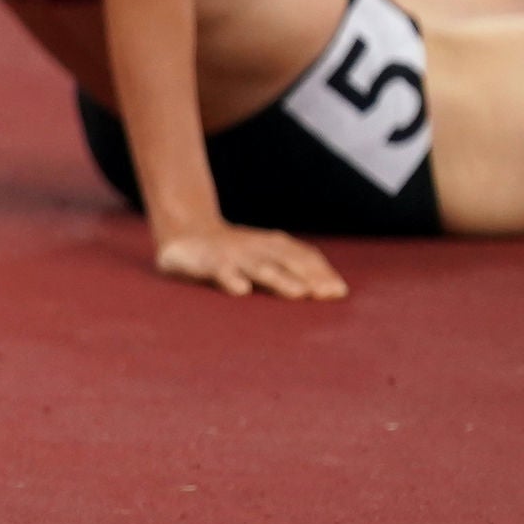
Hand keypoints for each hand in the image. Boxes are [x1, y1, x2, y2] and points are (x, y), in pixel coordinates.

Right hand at [153, 223, 347, 300]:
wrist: (183, 229)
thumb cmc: (232, 252)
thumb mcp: (263, 255)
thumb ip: (291, 269)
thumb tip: (336, 289)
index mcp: (272, 246)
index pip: (302, 256)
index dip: (321, 272)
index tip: (339, 291)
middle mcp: (256, 248)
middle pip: (287, 261)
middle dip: (310, 276)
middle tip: (329, 294)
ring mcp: (232, 255)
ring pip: (259, 267)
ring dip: (280, 279)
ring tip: (299, 293)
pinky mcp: (205, 261)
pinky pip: (219, 270)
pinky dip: (230, 278)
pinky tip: (240, 290)